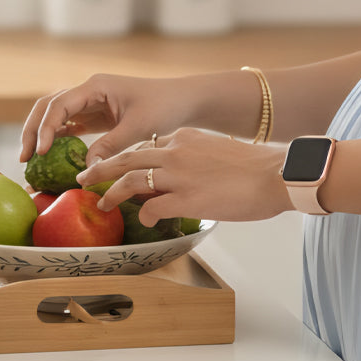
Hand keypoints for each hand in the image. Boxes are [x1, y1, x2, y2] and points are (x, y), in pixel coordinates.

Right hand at [19, 74, 192, 167]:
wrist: (183, 101)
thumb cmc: (164, 107)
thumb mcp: (138, 128)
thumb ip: (110, 147)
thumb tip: (85, 169)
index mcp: (96, 86)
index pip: (60, 104)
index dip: (47, 127)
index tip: (41, 152)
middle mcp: (89, 90)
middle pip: (48, 105)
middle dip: (33, 129)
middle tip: (24, 158)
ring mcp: (91, 102)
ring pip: (55, 114)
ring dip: (41, 134)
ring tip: (30, 160)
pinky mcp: (96, 115)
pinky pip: (69, 124)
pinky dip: (57, 138)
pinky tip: (49, 156)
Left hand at [76, 129, 291, 224]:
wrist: (276, 175)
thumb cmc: (255, 168)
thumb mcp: (217, 152)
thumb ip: (194, 159)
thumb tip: (181, 176)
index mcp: (185, 138)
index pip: (147, 146)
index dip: (128, 159)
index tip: (119, 169)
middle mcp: (176, 152)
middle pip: (127, 157)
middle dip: (102, 168)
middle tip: (85, 178)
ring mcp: (178, 175)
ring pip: (131, 179)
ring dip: (111, 193)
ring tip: (101, 204)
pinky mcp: (185, 199)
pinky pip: (151, 207)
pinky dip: (144, 215)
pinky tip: (145, 222)